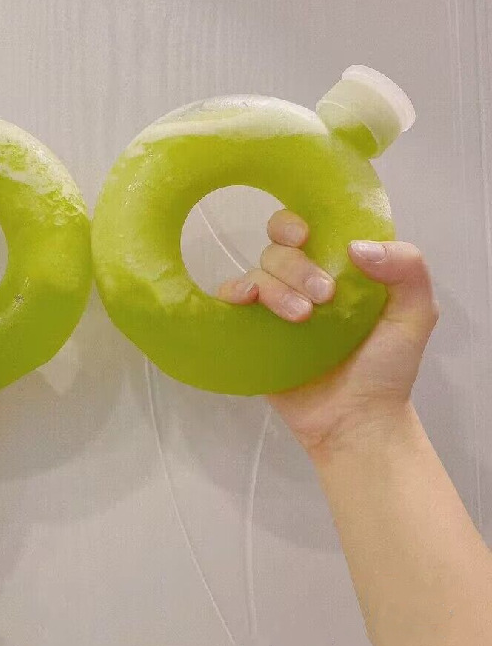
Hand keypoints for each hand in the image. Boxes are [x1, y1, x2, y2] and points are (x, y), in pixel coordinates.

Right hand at [218, 210, 438, 453]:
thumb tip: (355, 246)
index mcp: (334, 268)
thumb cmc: (386, 368)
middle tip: (323, 298)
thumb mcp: (416, 314)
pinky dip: (233, 292)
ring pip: (256, 273)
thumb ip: (407, 268)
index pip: (304, 227)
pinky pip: (229, 300)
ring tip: (302, 318)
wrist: (355, 421)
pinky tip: (246, 302)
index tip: (307, 237)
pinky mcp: (250, 333)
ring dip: (276, 288)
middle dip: (297, 267)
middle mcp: (299, 281)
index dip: (295, 223)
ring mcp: (271, 308)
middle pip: (277, 249)